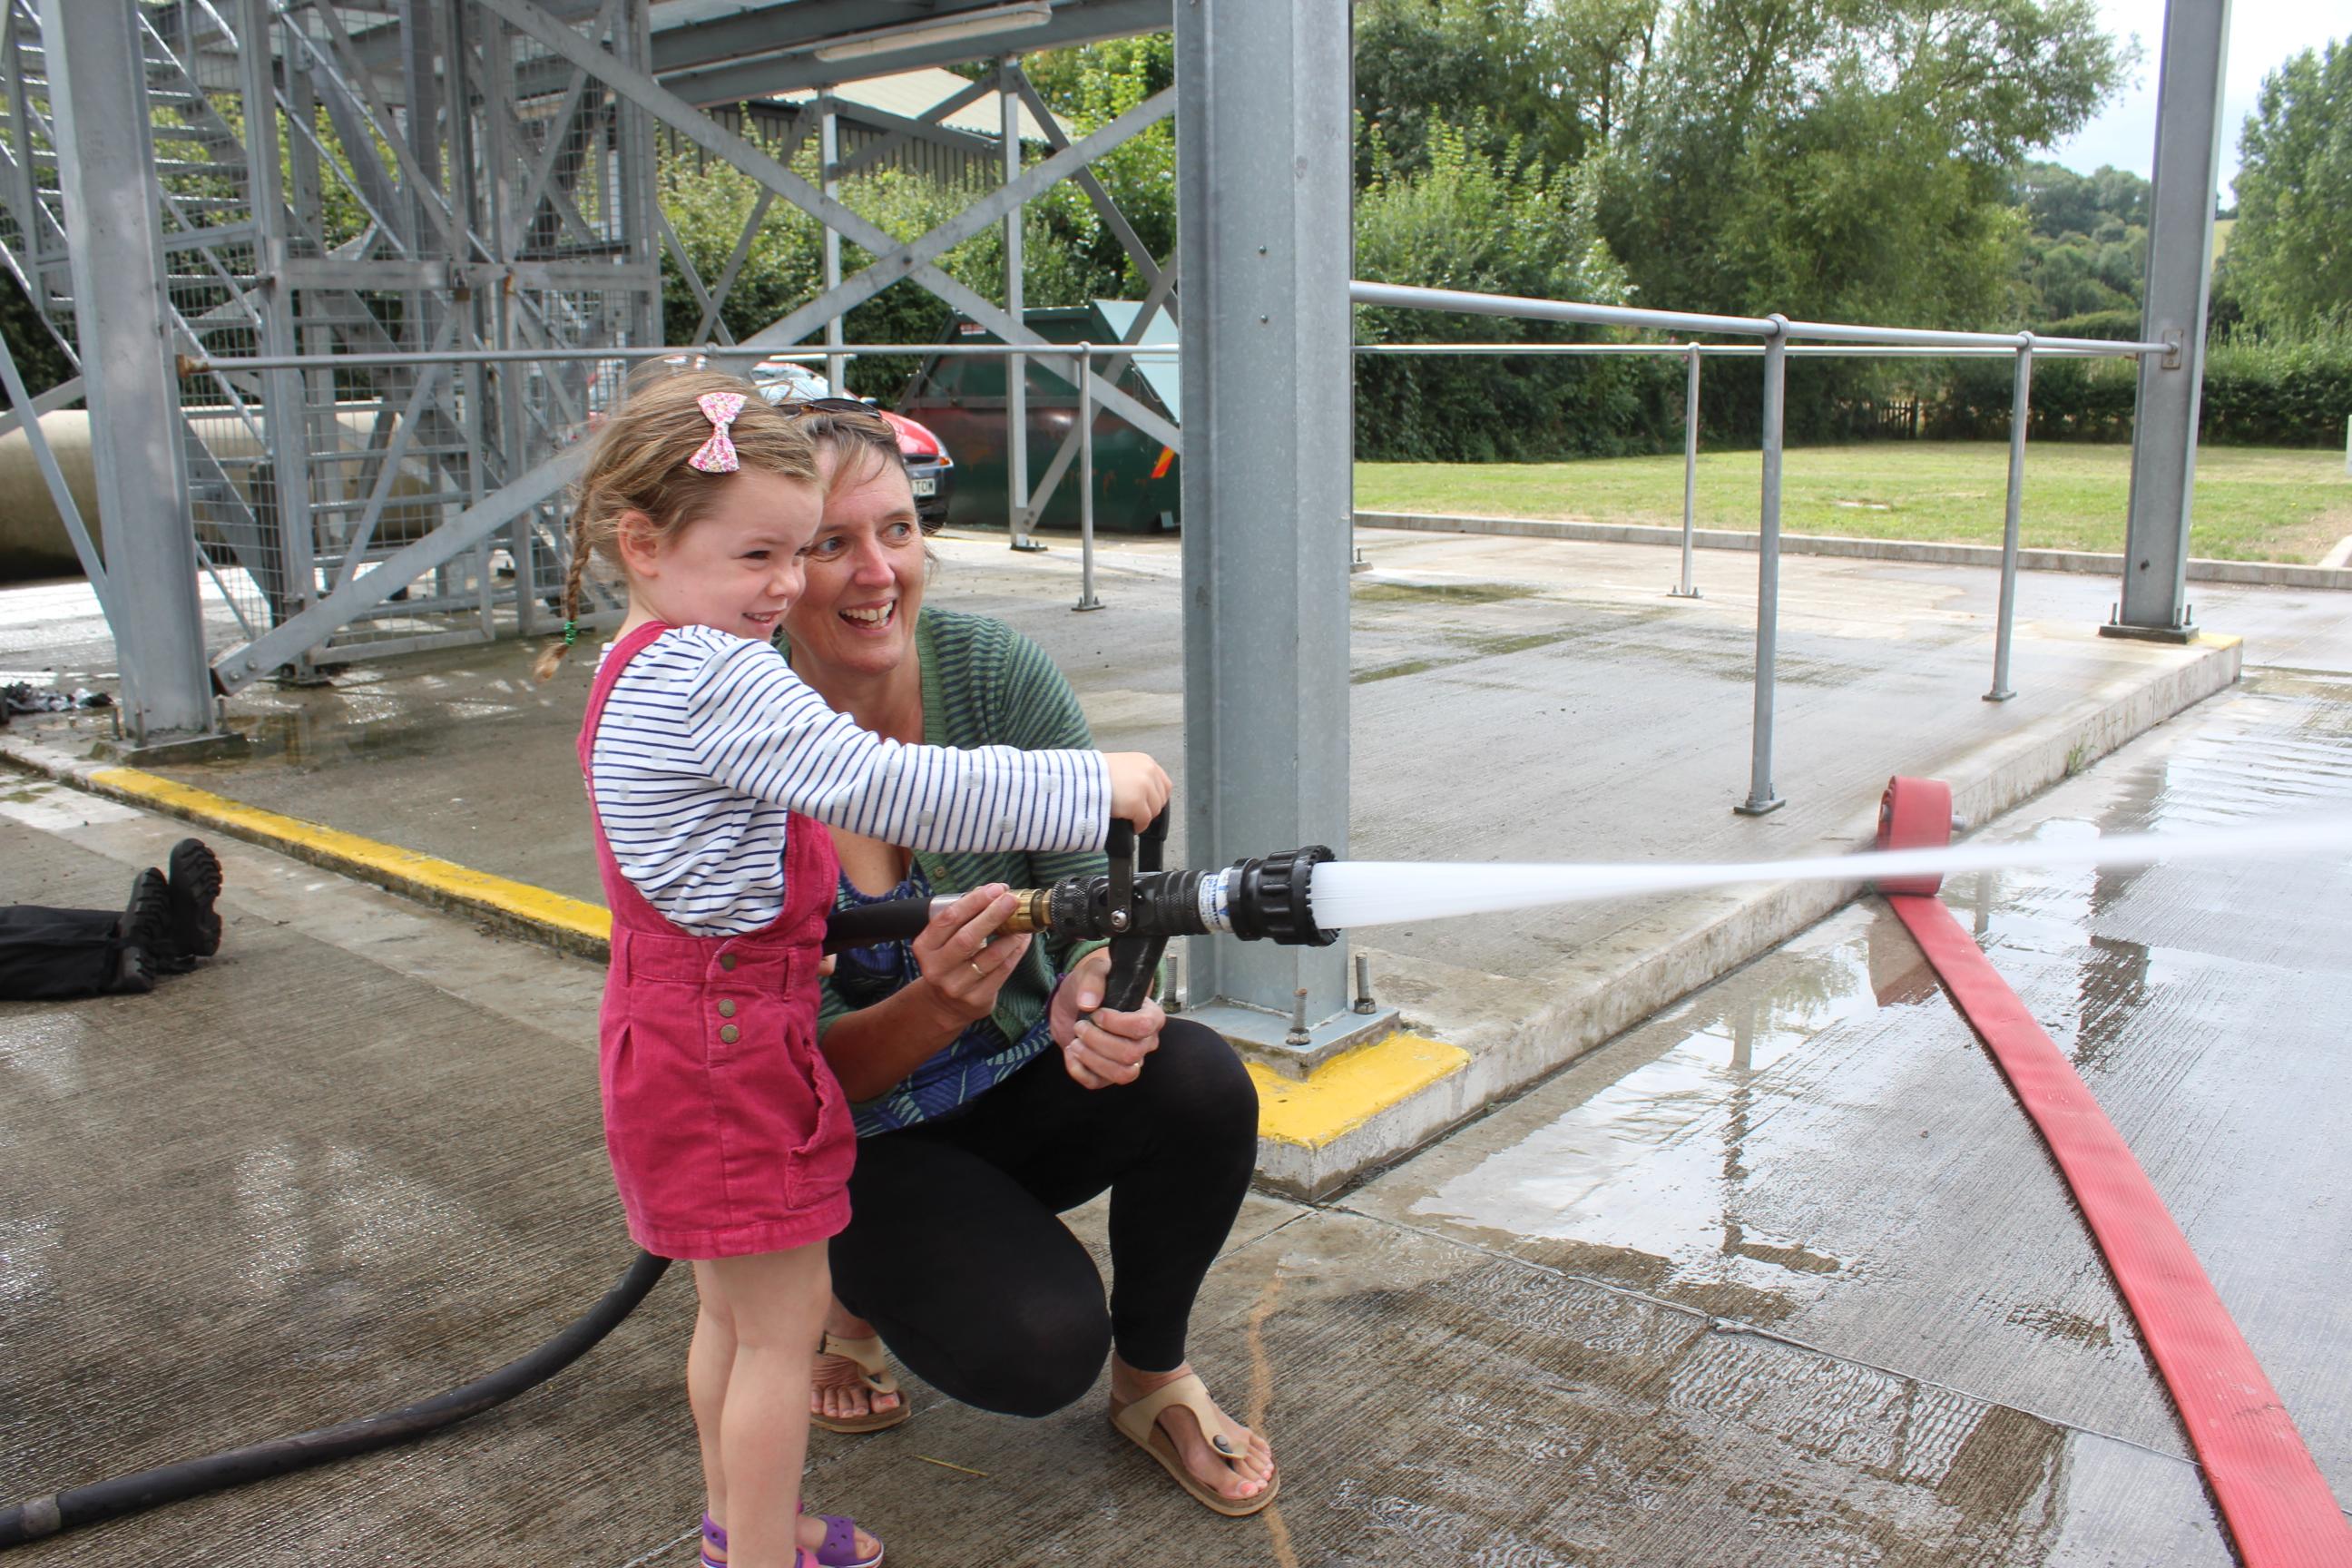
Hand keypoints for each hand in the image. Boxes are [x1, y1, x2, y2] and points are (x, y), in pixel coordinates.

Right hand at [912, 883, 1030, 1024]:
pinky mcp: (977, 999)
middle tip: (1011, 899)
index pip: (948, 919)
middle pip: (967, 938)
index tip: (994, 889)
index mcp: (924, 948)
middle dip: (992, 915)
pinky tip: (1023, 939)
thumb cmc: (948, 962)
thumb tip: (993, 891)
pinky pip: (1002, 971)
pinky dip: (1015, 952)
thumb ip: (963, 919)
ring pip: (990, 956)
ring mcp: (957, 986)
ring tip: (1023, 921)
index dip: (973, 902)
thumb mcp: (943, 942)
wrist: (944, 1006)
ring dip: (1011, 935)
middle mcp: (937, 968)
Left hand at [1049, 947, 1163, 1088]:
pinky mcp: (1107, 1074)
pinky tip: (1071, 1053)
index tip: (1097, 1013)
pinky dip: (1079, 1070)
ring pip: (1122, 1074)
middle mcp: (1145, 1042)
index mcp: (1150, 1015)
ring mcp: (1129, 1061)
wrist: (1072, 1004)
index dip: (1117, 1023)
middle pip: (1131, 1054)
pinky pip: (1098, 1083)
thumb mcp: (1092, 971)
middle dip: (1099, 1040)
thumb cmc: (1091, 987)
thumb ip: (1093, 980)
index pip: (1144, 1027)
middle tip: (1080, 1025)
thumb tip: (1089, 1003)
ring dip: (1092, 1059)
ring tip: (1075, 1042)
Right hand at [1102, 752, 1171, 832]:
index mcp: (1146, 762)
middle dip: (1151, 808)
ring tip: (1132, 819)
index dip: (1157, 798)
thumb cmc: (1095, 773)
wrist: (1082, 778)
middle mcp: (1149, 772)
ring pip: (1154, 810)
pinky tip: (1131, 826)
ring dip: (1144, 817)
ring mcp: (1144, 787)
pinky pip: (1144, 820)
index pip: (1164, 784)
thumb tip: (1143, 793)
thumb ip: (1135, 776)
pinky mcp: (1136, 802)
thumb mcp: (1121, 766)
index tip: (1150, 805)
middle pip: (1161, 799)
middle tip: (1138, 814)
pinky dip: (1139, 826)